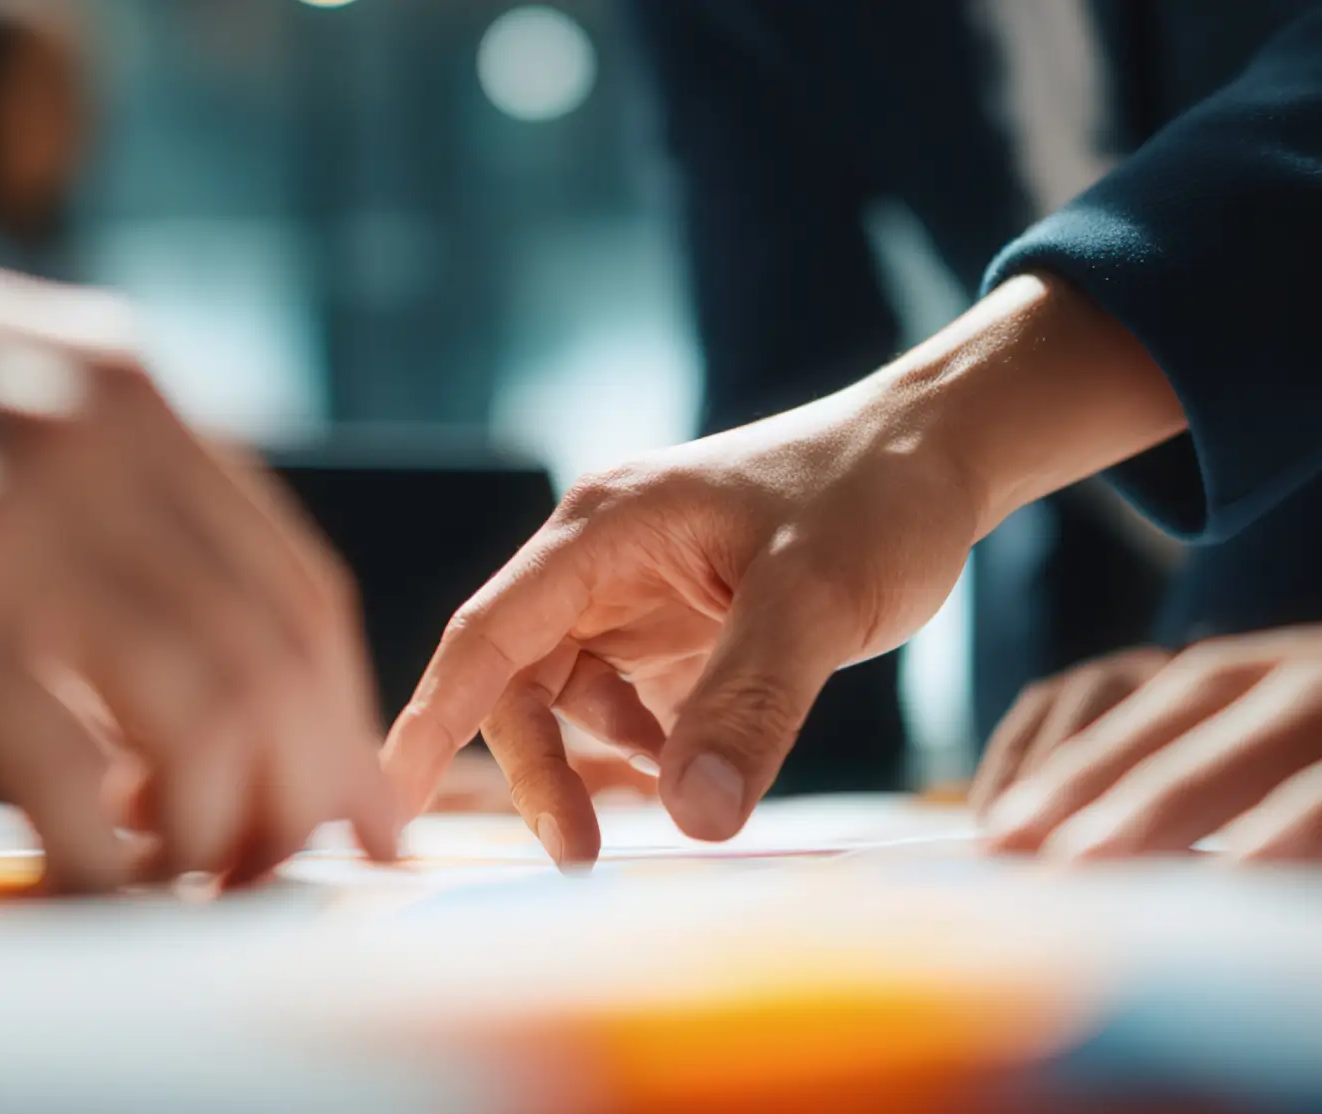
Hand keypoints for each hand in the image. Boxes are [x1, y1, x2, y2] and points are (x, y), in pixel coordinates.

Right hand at [0, 143, 396, 888]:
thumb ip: (82, 490)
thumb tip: (172, 659)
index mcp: (121, 384)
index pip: (292, 582)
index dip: (336, 721)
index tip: (344, 814)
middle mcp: (89, 430)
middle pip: (268, 661)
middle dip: (290, 801)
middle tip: (267, 886)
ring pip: (194, 716)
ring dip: (206, 836)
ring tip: (173, 891)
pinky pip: (57, 766)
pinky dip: (94, 858)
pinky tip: (80, 887)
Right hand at [380, 273, 1177, 868]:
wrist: (940, 451)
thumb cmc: (876, 496)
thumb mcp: (818, 601)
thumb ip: (751, 707)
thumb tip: (692, 821)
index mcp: (604, 529)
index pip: (488, 633)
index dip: (430, 719)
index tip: (381, 799)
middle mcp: (599, 559)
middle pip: (516, 680)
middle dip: (536, 770)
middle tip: (581, 857)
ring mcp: (635, 591)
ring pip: (568, 698)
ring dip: (593, 763)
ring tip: (658, 807)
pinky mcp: (675, 624)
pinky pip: (625, 702)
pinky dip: (645, 750)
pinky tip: (694, 770)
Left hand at [983, 608, 1321, 863]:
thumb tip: (1216, 884)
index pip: (1210, 683)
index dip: (1102, 745)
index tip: (1009, 825)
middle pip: (1225, 689)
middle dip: (1104, 768)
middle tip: (1008, 849)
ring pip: (1294, 714)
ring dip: (1173, 791)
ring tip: (1081, 864)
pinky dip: (1319, 818)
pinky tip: (1244, 874)